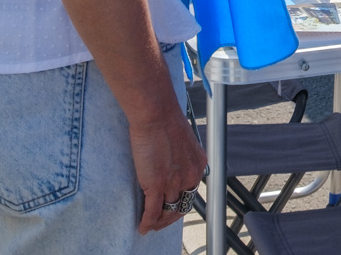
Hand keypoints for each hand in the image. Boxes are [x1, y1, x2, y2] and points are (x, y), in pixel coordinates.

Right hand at [128, 104, 207, 233]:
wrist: (156, 114)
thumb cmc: (165, 119)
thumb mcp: (183, 140)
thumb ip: (180, 155)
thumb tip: (172, 162)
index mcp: (198, 164)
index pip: (191, 191)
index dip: (181, 202)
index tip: (173, 205)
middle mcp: (190, 176)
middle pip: (182, 205)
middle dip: (171, 216)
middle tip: (160, 221)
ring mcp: (174, 182)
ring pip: (168, 211)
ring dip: (158, 221)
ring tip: (150, 224)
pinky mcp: (157, 185)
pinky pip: (152, 211)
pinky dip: (147, 222)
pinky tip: (142, 226)